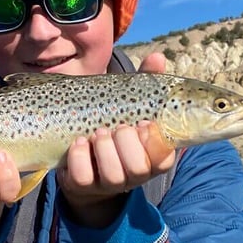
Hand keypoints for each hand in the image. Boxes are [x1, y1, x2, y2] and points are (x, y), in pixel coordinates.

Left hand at [57, 52, 174, 227]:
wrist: (86, 160)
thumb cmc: (116, 126)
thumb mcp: (132, 104)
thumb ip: (147, 82)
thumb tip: (158, 57)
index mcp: (153, 157)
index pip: (164, 158)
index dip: (153, 140)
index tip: (143, 122)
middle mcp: (134, 175)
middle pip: (139, 168)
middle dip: (126, 142)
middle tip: (117, 126)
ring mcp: (108, 183)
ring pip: (113, 174)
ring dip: (104, 148)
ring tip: (97, 132)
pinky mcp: (82, 185)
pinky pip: (83, 177)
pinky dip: (79, 156)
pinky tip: (79, 142)